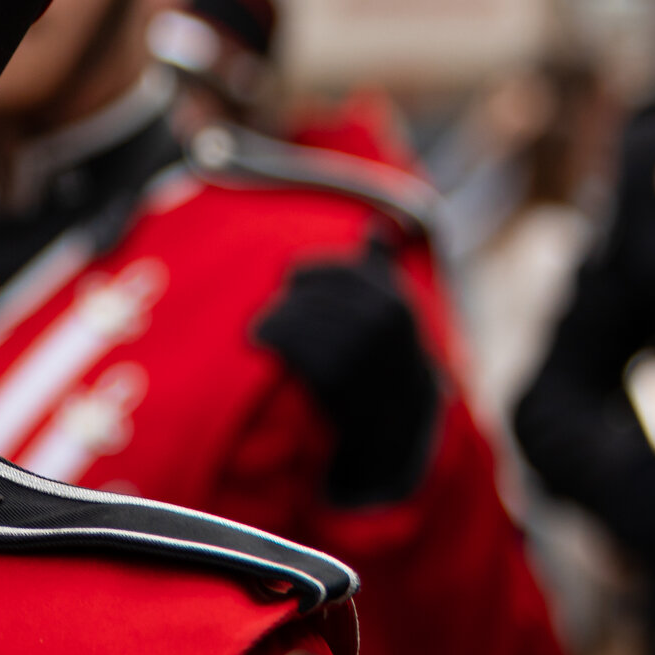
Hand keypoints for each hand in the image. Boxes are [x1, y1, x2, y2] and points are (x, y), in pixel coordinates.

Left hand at [251, 239, 441, 506]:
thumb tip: (380, 228)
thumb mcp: (390, 310)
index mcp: (389, 295)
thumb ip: (381, 266)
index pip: (316, 273)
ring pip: (292, 320)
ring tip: (258, 334)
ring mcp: (361, 348)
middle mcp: (381, 318)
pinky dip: (271, 346)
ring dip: (269, 326)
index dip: (296, 281)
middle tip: (266, 320)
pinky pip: (291, 349)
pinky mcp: (339, 377)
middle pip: (300, 298)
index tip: (290, 290)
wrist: (396, 427)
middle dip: (281, 308)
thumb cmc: (383, 358)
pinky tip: (260, 349)